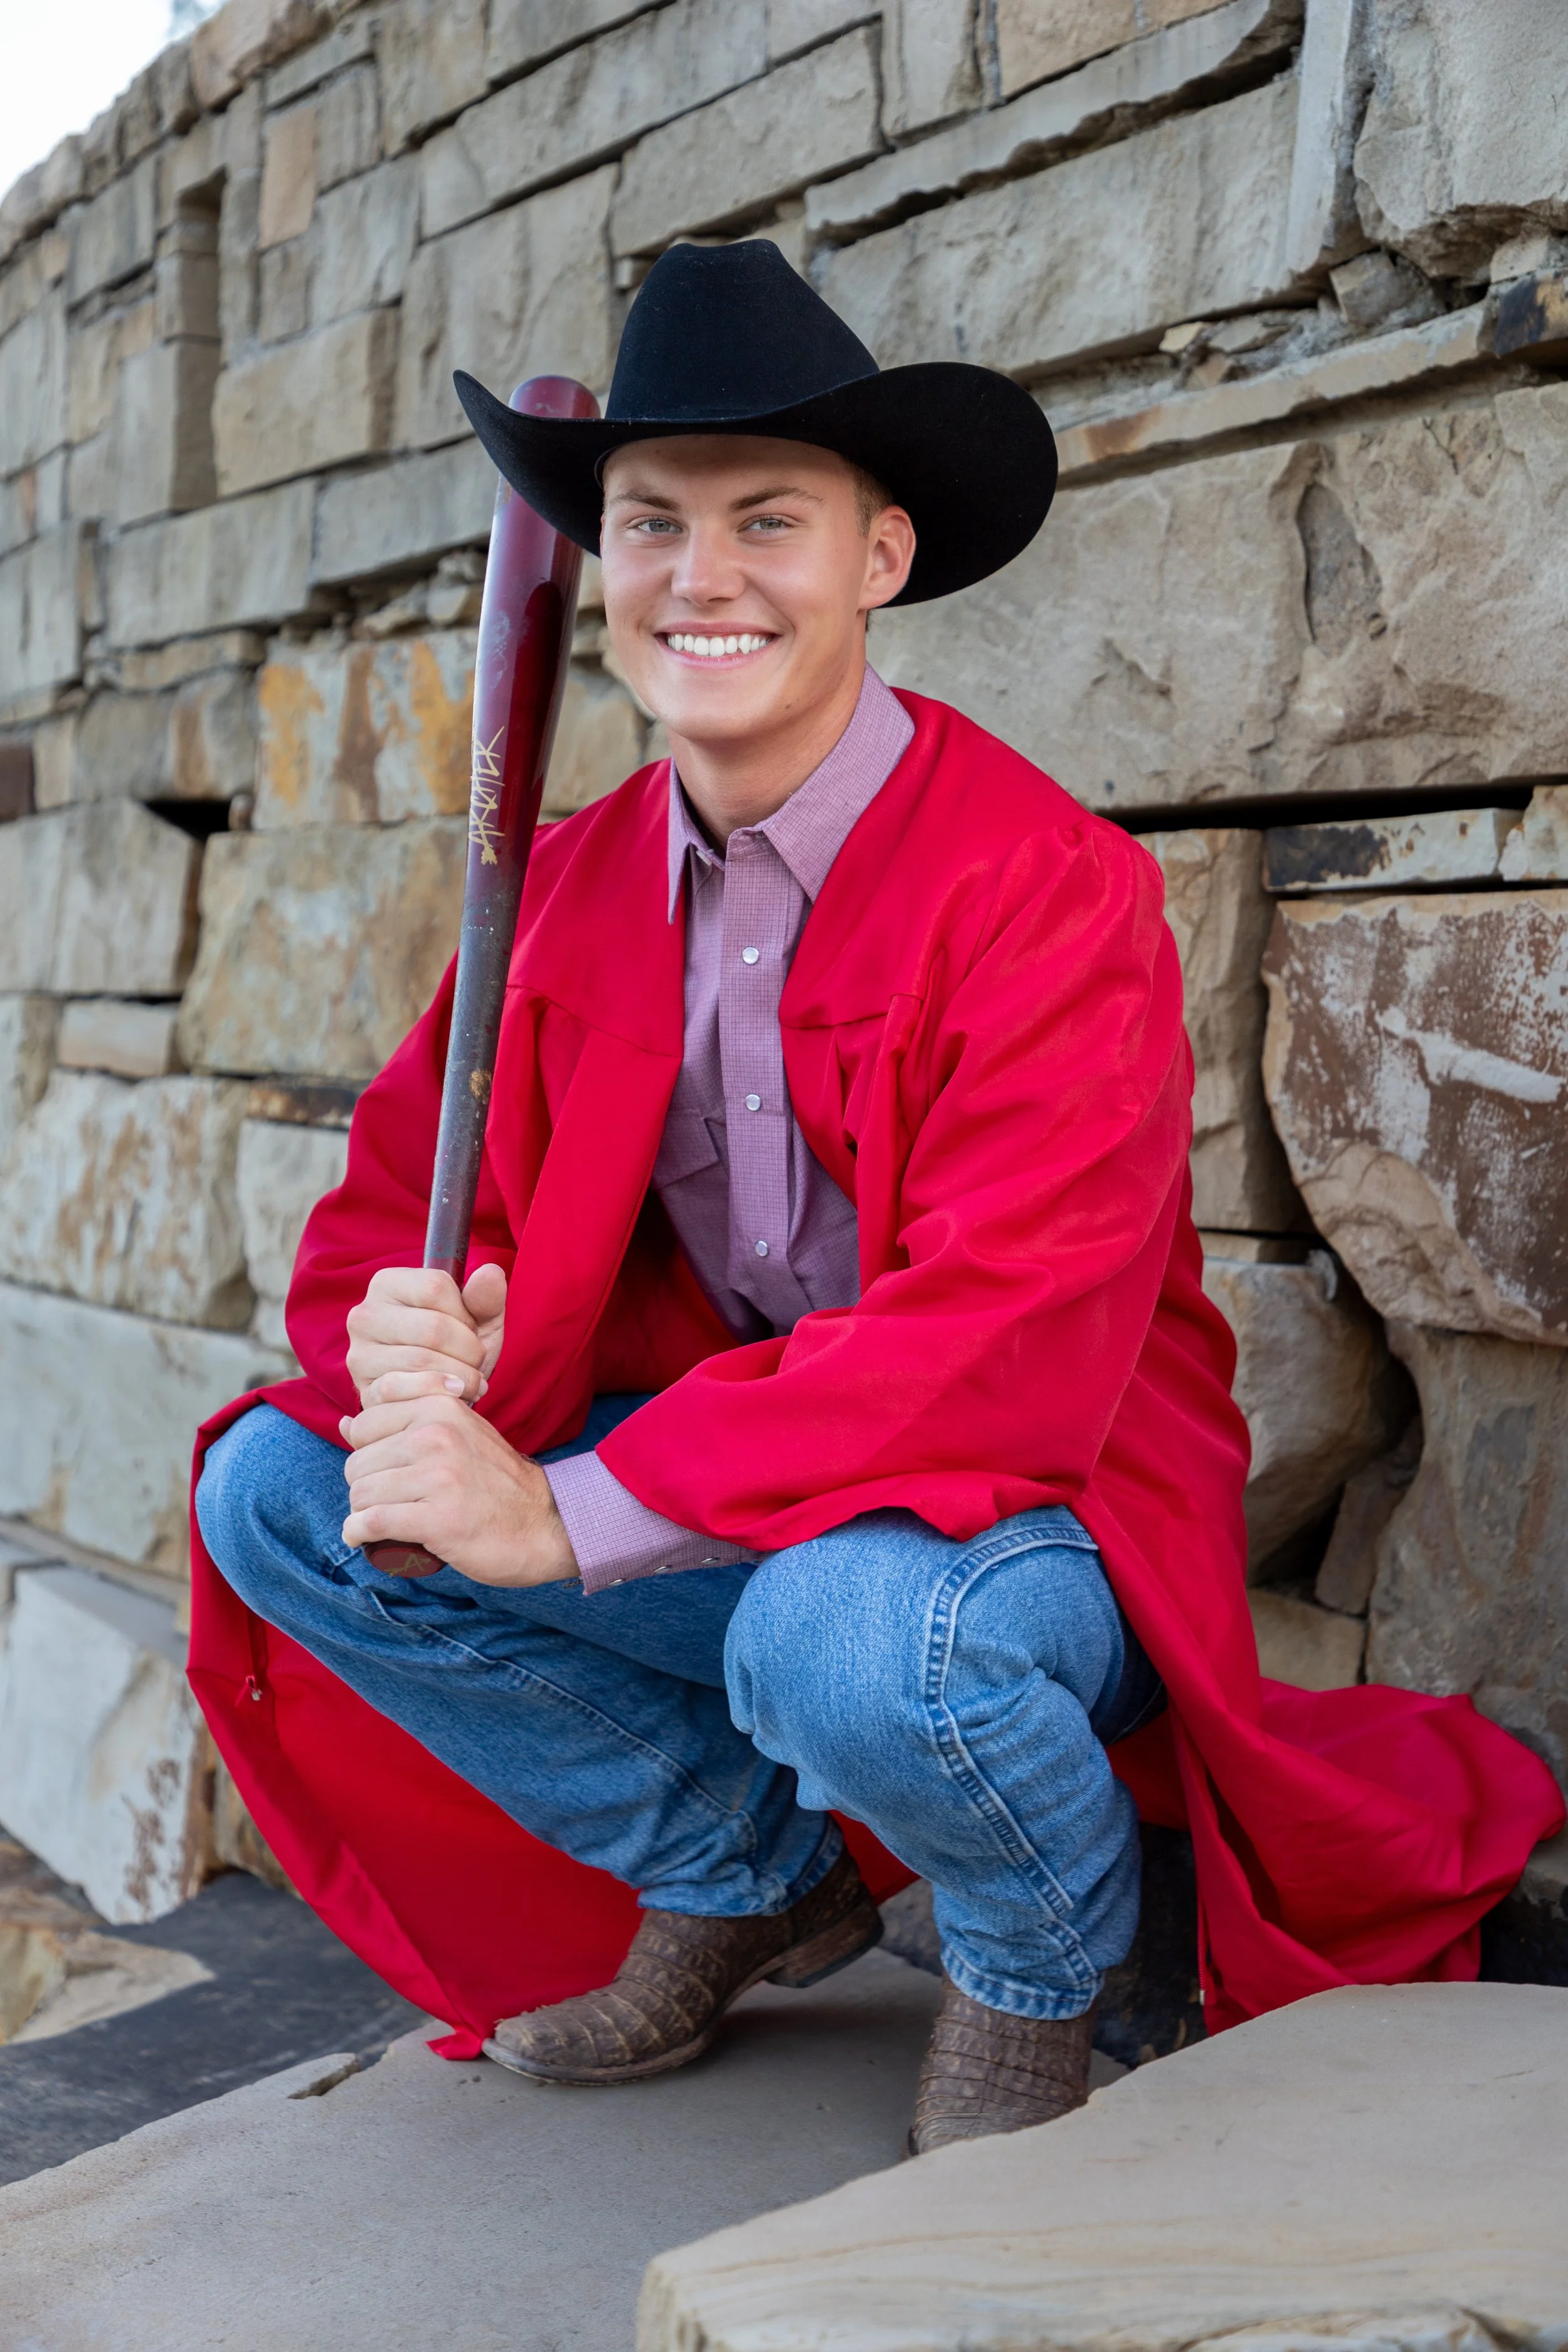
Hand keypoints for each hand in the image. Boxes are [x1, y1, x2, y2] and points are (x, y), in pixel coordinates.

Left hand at [339, 1394, 578, 1586]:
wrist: (545, 1523)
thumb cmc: (495, 1483)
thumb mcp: (458, 1433)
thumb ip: (407, 1419)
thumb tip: (347, 1422)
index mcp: (441, 1407)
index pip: (364, 1422)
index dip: (366, 1450)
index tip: (387, 1469)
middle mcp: (438, 1434)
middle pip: (357, 1462)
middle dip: (364, 1486)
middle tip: (388, 1502)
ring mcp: (439, 1476)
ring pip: (361, 1493)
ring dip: (362, 1513)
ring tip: (384, 1520)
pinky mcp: (438, 1518)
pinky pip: (371, 1522)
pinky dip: (357, 1533)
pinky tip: (361, 1538)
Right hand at [345, 1263, 506, 1408]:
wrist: (435, 1395)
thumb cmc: (456, 1347)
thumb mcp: (478, 1319)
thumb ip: (486, 1297)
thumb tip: (491, 1273)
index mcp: (388, 1283)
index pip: (436, 1286)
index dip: (465, 1312)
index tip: (470, 1328)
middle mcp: (365, 1314)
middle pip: (432, 1327)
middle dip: (468, 1349)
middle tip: (476, 1361)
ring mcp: (360, 1354)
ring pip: (421, 1360)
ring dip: (460, 1376)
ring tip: (471, 1380)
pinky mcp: (365, 1388)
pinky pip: (404, 1390)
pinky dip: (438, 1394)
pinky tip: (452, 1395)